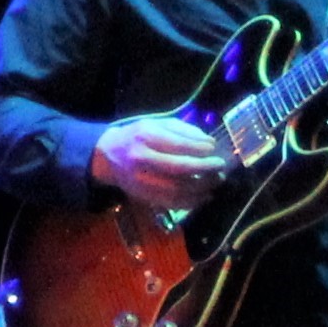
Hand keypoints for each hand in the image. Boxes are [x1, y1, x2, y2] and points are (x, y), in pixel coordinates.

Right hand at [91, 113, 227, 212]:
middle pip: (180, 168)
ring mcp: (141, 180)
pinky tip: (204, 196)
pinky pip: (172, 202)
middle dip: (205, 168)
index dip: (200, 148)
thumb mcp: (157, 124)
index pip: (178, 144)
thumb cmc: (137, 137)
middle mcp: (141, 159)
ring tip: (216, 180)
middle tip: (220, 165)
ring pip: (177, 188)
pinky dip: (192, 202)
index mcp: (144, 137)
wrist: (107, 157)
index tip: (213, 148)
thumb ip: (183, 130)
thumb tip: (209, 143)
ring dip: (203, 187)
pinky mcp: (144, 195)